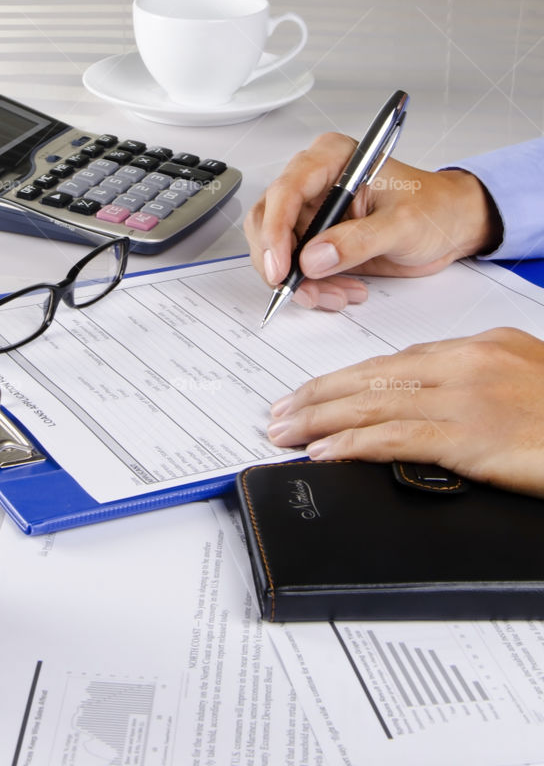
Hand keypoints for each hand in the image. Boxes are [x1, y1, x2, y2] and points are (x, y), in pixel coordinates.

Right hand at [244, 132, 500, 310]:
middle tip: (302, 290)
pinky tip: (342, 291)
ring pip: (277, 248)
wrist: (452, 225)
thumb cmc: (435, 208)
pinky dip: (312, 286)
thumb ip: (358, 241)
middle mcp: (315, 181)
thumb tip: (313, 258)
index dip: (276, 230)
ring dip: (299, 280)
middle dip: (282, 262)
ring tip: (335, 295)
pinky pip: (296, 266)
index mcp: (333, 158)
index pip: (286, 189)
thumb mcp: (403, 225)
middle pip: (269, 220)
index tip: (281, 267)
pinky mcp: (317, 237)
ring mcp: (314, 210)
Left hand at [267, 329, 543, 497]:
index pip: (392, 363)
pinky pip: (396, 439)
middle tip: (280, 411)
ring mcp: (464, 400)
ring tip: (285, 431)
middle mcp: (462, 366)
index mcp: (475, 348)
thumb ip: (477, 379)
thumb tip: (434, 397)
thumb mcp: (524, 377)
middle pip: (371, 378)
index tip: (312, 391)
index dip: (345, 379)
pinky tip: (324, 450)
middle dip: (318, 396)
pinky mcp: (469, 437)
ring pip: (372, 405)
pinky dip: (352, 444)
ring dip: (320, 420)